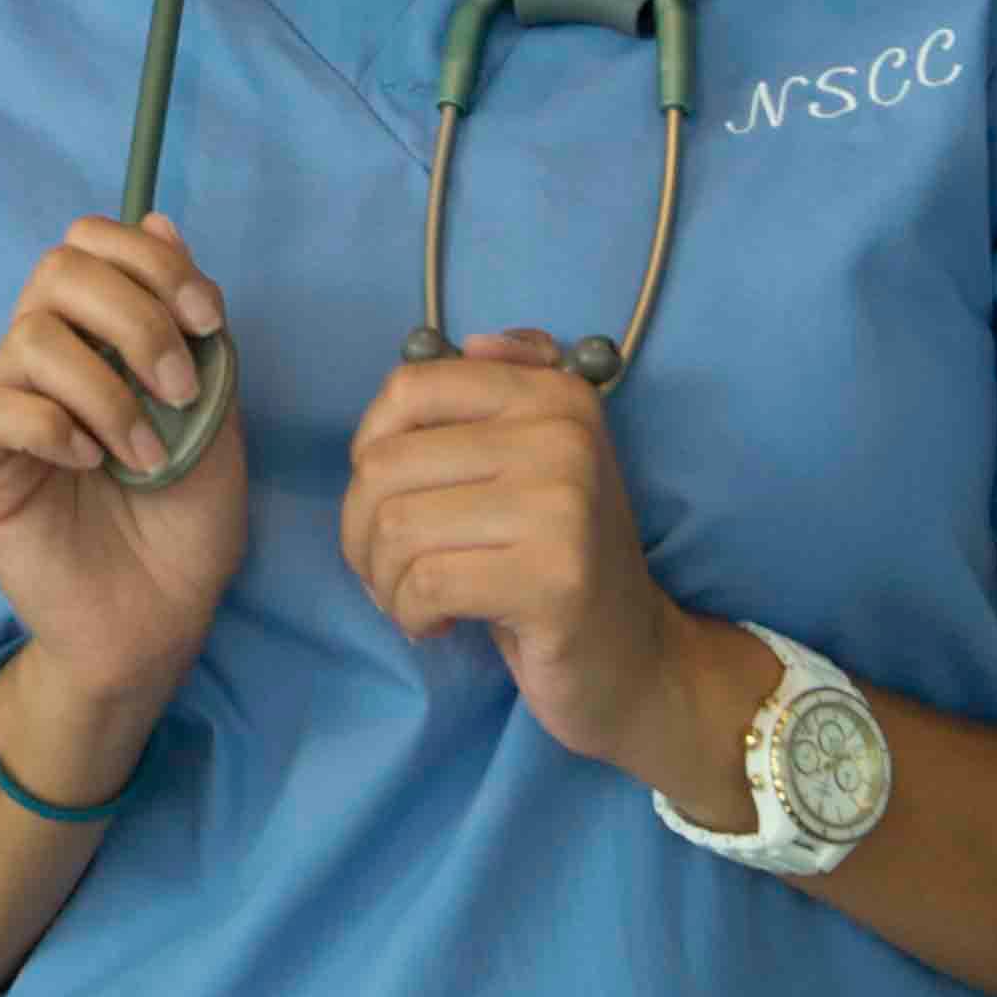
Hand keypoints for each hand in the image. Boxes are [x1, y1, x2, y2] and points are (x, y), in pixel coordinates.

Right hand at [0, 215, 248, 711]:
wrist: (157, 621)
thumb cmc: (184, 524)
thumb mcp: (213, 414)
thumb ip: (189, 326)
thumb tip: (159, 220)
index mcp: (98, 336)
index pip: (93, 244)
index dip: (152, 262)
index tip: (208, 319)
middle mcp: (45, 358)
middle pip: (57, 270)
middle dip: (135, 317)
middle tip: (181, 390)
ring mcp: (5, 407)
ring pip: (31, 336)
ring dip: (107, 390)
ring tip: (147, 455)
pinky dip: (53, 425)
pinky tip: (91, 465)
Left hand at [343, 332, 734, 787]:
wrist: (633, 655)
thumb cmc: (557, 554)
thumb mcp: (538, 460)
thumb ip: (508, 387)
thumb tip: (475, 341)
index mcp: (555, 394)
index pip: (408, 389)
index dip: (370, 448)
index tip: (388, 497)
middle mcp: (564, 436)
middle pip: (386, 465)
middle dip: (363, 529)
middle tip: (391, 567)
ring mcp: (563, 507)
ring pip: (398, 528)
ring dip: (384, 579)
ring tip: (413, 597)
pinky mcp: (552, 580)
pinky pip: (426, 584)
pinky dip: (410, 613)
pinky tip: (437, 623)